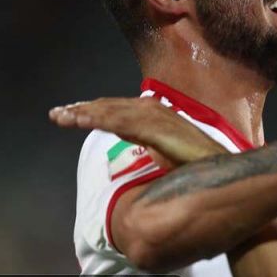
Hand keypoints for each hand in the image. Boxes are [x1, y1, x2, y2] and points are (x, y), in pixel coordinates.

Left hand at [49, 97, 228, 167]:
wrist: (219, 168)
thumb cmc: (196, 164)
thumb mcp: (164, 152)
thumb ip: (147, 144)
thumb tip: (137, 147)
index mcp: (154, 114)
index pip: (116, 109)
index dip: (92, 110)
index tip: (70, 115)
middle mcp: (154, 110)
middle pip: (110, 107)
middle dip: (82, 109)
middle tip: (56, 115)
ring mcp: (156, 118)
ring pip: (112, 113)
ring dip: (85, 114)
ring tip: (62, 117)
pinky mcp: (158, 129)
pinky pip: (122, 123)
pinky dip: (100, 120)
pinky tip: (81, 122)